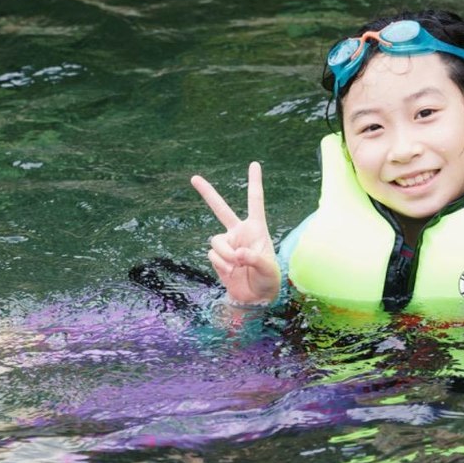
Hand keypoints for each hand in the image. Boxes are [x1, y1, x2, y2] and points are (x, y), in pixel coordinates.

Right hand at [191, 161, 280, 305]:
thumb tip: (237, 254)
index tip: (254, 164)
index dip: (254, 182)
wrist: (256, 298)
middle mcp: (239, 232)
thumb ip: (254, 259)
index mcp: (256, 228)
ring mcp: (227, 244)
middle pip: (220, 208)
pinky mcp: (218, 257)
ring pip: (215, 240)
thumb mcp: (268, 269)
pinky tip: (231, 272)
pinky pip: (213, 255)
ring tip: (236, 266)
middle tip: (194, 178)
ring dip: (224, 254)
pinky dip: (221, 264)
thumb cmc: (269, 280)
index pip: (255, 201)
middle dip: (207, 193)